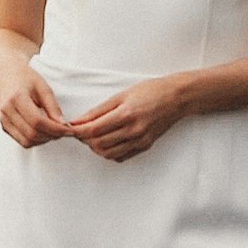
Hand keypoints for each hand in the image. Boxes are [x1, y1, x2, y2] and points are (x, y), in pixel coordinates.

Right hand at [0, 64, 73, 147]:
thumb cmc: (25, 78)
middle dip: (52, 136)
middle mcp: (7, 111)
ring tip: (55, 131)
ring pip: (27, 141)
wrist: (6, 74)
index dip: (55, 129)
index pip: (37, 121)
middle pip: (32, 133)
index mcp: (16, 98)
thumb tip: (63, 125)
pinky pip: (22, 141)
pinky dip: (36, 140)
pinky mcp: (5, 126)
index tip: (68, 129)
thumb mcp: (43, 87)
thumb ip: (53, 107)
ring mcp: (4, 120)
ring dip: (44, 140)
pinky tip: (44, 132)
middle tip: (65, 131)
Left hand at [65, 76, 183, 161]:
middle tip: (81, 131)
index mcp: (126, 114)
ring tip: (94, 136)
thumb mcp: (121, 95)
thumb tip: (79, 120)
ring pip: (108, 153)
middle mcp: (133, 131)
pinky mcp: (144, 146)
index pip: (93, 130)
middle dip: (85, 139)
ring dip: (96, 147)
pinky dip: (109, 152)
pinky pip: (120, 156)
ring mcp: (140, 141)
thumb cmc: (150, 91)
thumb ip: (98, 111)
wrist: (176, 98)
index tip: (71, 128)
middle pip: (98, 144)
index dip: (78, 131)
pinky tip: (108, 141)